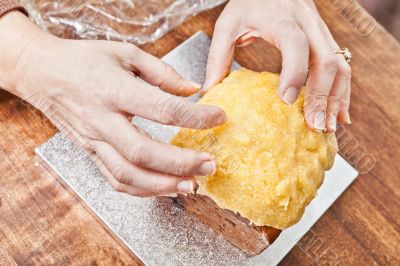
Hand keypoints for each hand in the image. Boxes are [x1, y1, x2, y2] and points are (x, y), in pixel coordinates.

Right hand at [1, 12, 225, 196]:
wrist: (42, 73)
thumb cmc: (84, 60)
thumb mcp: (126, 53)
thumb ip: (162, 72)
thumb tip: (192, 90)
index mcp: (114, 90)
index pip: (161, 109)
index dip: (195, 117)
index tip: (218, 118)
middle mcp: (102, 120)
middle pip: (143, 151)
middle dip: (180, 163)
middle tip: (208, 164)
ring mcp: (94, 141)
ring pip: (127, 174)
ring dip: (162, 185)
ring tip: (191, 184)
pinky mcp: (91, 153)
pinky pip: (115, 180)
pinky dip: (142, 190)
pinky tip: (163, 187)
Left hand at [205, 0, 351, 131]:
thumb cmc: (250, 2)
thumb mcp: (228, 23)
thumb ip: (218, 55)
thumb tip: (209, 90)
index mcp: (282, 19)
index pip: (295, 44)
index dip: (294, 72)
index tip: (286, 100)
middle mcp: (308, 25)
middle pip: (327, 60)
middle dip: (322, 96)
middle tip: (314, 125)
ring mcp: (321, 33)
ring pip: (341, 66)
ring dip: (337, 99)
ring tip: (328, 127)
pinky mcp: (326, 41)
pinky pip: (342, 67)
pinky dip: (342, 92)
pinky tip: (339, 114)